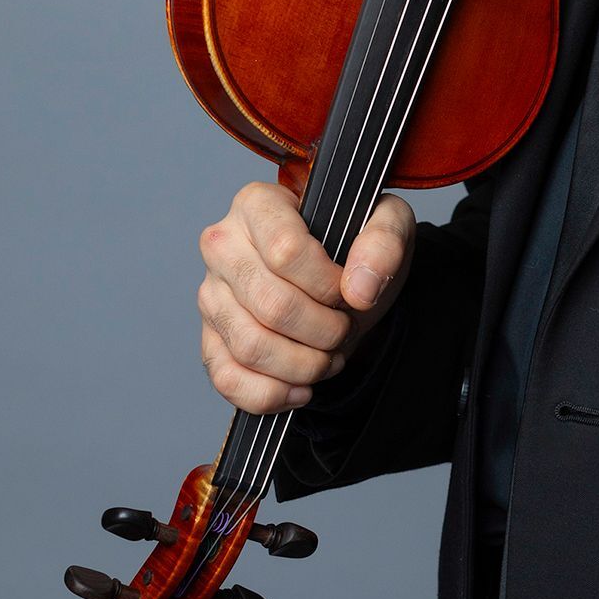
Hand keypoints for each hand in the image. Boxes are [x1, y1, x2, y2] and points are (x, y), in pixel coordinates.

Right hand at [196, 180, 415, 413]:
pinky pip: (227, 379)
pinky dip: (271, 394)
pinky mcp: (209, 340)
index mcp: (257, 204)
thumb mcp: (388, 225)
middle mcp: (222, 246)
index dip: (327, 283)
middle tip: (346, 328)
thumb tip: (360, 289)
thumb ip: (384, 242)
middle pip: (271, 305)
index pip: (285, 250)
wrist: (343, 281)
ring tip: (331, 356)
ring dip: (304, 365)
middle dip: (324, 330)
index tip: (350, 291)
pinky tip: (302, 388)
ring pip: (250, 347)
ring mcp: (211, 296)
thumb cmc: (357, 245)